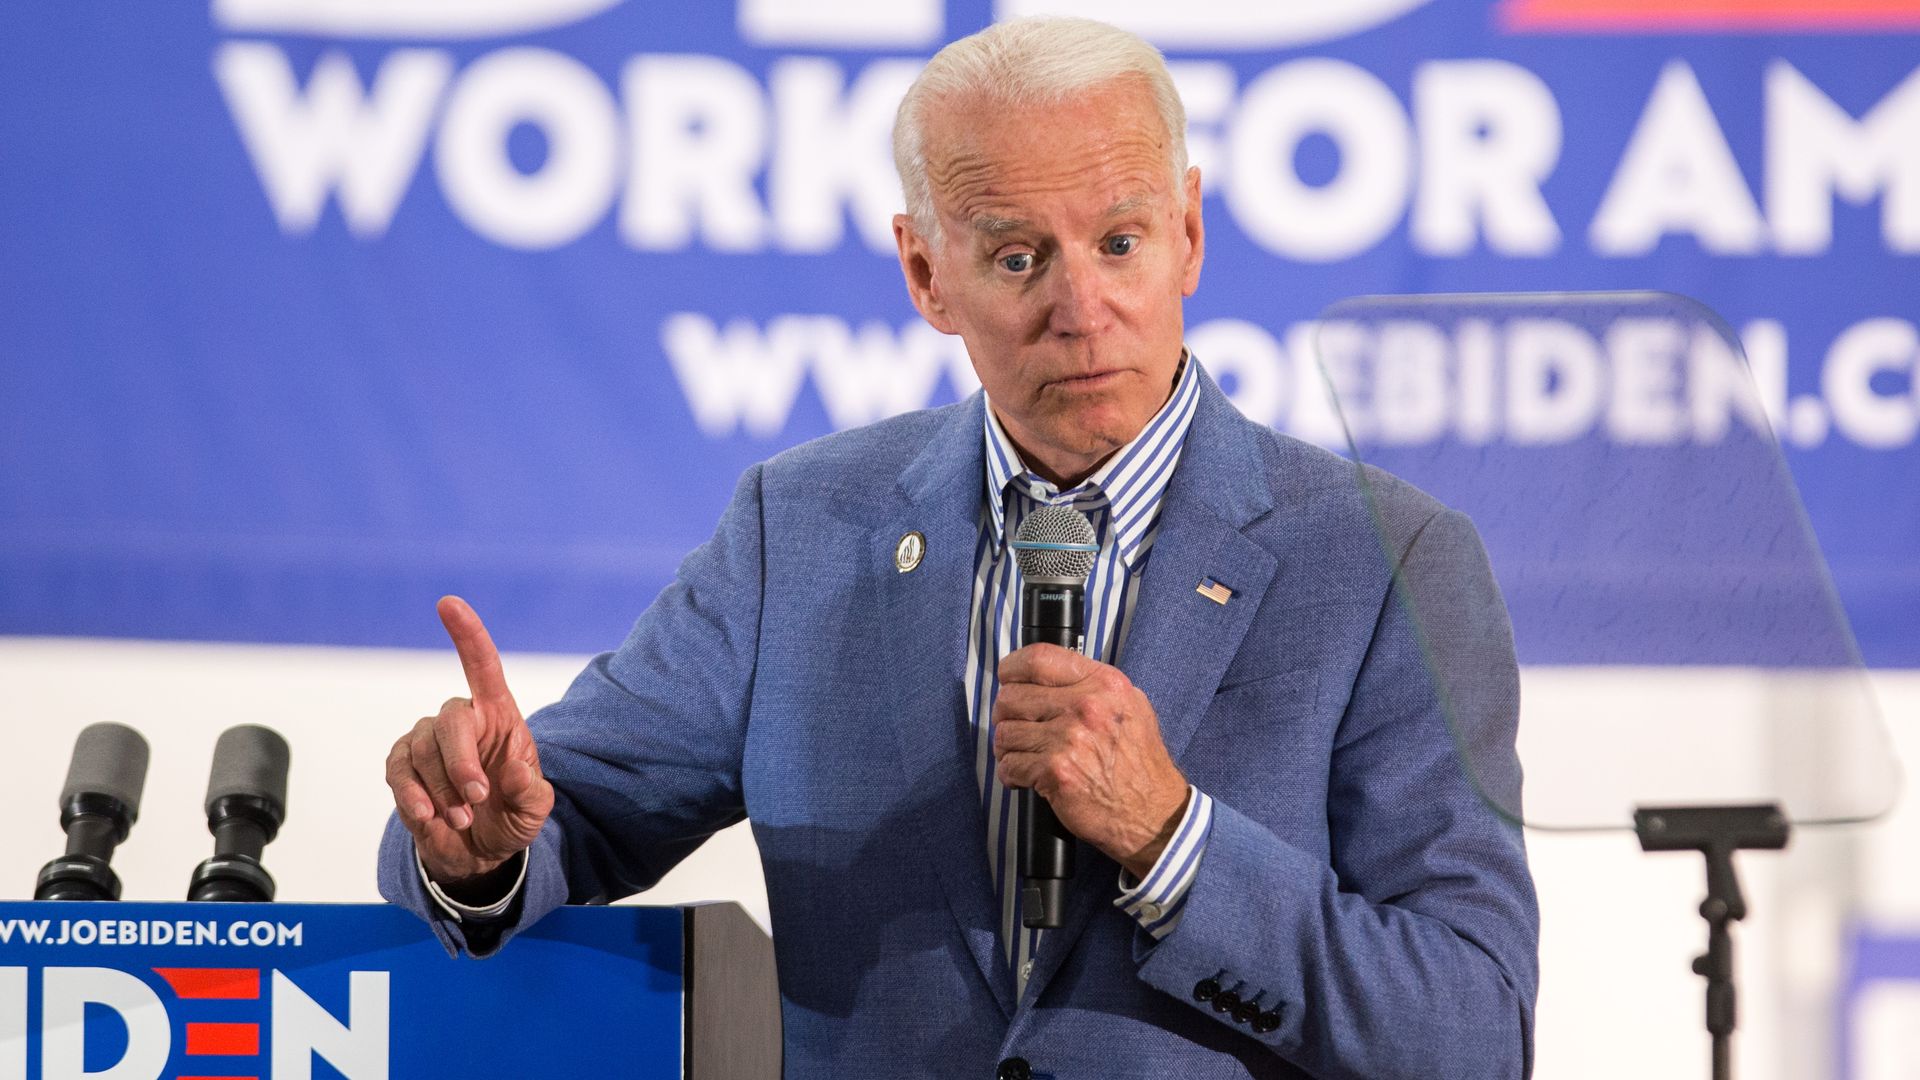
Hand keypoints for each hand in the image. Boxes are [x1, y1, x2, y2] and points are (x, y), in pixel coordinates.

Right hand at [385, 596, 553, 887]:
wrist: (479, 851)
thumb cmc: (511, 815)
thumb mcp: (534, 809)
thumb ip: (531, 790)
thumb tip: (514, 769)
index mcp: (499, 716)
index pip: (482, 666)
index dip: (467, 634)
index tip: (448, 603)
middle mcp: (462, 720)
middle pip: (451, 720)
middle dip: (460, 763)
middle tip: (477, 799)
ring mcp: (427, 741)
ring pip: (422, 751)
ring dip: (443, 791)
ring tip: (463, 819)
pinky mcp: (403, 766)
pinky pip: (399, 771)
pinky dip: (413, 797)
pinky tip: (430, 818)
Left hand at [991, 644, 1190, 877]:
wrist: (1153, 813)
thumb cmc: (1140, 763)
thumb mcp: (1131, 706)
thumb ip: (1092, 686)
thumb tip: (1048, 677)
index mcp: (1103, 684)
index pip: (1038, 658)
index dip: (1012, 669)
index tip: (1008, 679)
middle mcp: (1086, 706)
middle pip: (1012, 696)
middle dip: (1006, 714)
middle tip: (1017, 727)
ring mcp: (1069, 739)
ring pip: (1005, 732)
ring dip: (1008, 747)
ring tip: (1024, 755)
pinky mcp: (1055, 772)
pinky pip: (1009, 765)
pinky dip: (1011, 774)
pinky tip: (1026, 777)